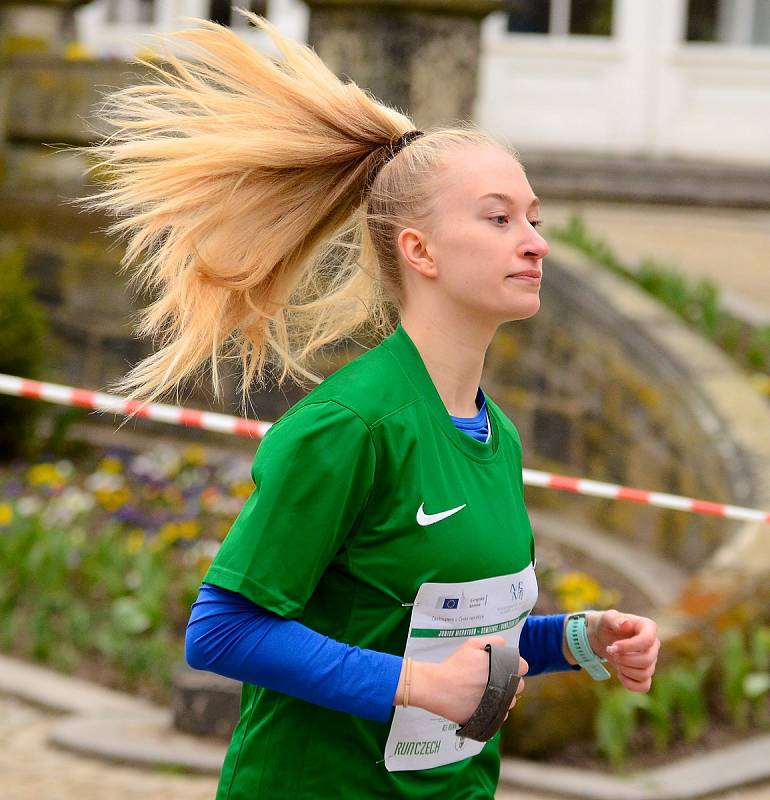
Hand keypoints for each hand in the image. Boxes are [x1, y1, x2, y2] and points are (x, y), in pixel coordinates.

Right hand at [403, 636, 528, 724]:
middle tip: (493, 678)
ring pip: (510, 702)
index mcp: (504, 669)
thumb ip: (493, 642)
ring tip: (485, 692)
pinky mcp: (491, 720)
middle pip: (519, 686)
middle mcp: (506, 689)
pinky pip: (500, 716)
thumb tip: (505, 645)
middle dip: (510, 682)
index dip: (514, 665)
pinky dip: (495, 710)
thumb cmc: (456, 665)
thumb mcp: (472, 644)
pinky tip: (482, 703)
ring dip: (503, 697)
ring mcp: (499, 706)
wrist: (438, 687)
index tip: (503, 666)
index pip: (522, 667)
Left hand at [588, 610, 659, 691]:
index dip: (629, 646)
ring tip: (615, 660)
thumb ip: (613, 619)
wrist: (603, 637)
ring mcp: (651, 660)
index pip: (647, 640)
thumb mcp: (606, 618)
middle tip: (611, 652)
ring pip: (645, 674)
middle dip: (624, 659)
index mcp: (648, 627)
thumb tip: (626, 624)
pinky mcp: (646, 673)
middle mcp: (654, 645)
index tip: (612, 647)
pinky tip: (620, 674)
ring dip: (625, 670)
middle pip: (647, 660)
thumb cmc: (606, 625)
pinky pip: (644, 686)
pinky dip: (630, 684)